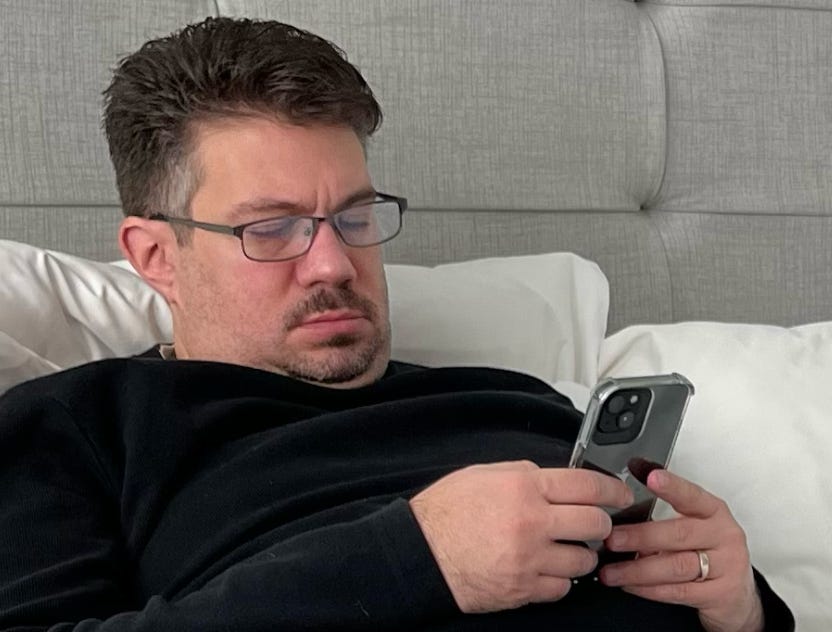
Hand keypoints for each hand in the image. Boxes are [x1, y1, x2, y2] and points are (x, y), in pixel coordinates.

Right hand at [409, 460, 632, 612]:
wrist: (420, 553)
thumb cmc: (446, 512)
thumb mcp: (483, 474)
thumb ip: (524, 473)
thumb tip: (557, 479)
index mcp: (523, 487)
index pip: (587, 484)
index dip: (612, 488)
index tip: (620, 493)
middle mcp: (532, 521)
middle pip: (596, 523)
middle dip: (600, 523)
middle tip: (594, 523)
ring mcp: (530, 558)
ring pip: (584, 559)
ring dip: (582, 554)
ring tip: (567, 548)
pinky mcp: (524, 588)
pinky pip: (563, 587)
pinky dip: (561, 579)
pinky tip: (547, 568)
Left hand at [599, 469, 763, 631]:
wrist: (738, 593)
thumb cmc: (708, 550)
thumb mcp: (693, 524)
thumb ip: (663, 513)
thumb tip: (619, 502)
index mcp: (714, 512)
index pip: (691, 495)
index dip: (671, 486)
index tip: (649, 476)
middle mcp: (723, 536)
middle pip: (679, 533)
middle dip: (640, 536)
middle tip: (612, 538)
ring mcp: (726, 567)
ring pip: (676, 566)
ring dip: (637, 569)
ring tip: (611, 570)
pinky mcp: (720, 595)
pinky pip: (678, 592)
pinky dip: (649, 589)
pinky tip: (629, 585)